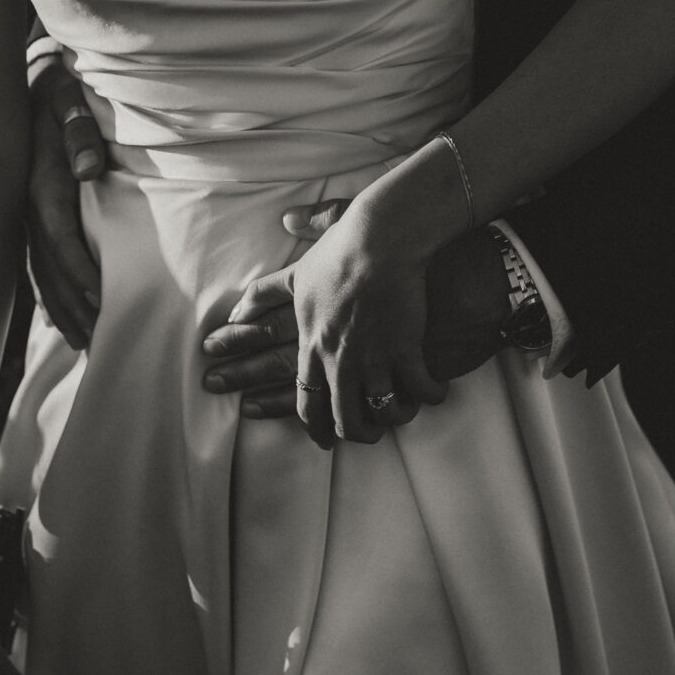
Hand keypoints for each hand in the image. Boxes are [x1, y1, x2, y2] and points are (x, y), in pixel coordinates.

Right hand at [25, 60, 105, 350]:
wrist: (26, 79)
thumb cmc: (56, 89)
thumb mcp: (68, 97)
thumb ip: (79, 128)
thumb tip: (87, 168)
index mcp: (40, 182)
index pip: (59, 239)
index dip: (79, 274)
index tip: (101, 304)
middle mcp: (26, 206)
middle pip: (47, 267)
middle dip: (72, 306)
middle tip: (98, 341)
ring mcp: (23, 214)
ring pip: (39, 271)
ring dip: (59, 308)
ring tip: (82, 342)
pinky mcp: (27, 215)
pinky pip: (35, 262)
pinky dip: (49, 293)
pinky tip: (59, 319)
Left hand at [205, 208, 513, 417]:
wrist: (383, 236)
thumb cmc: (342, 248)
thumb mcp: (296, 273)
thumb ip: (265, 294)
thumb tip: (237, 308)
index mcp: (314, 341)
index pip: (303, 396)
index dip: (309, 423)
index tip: (317, 438)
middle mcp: (340, 356)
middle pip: (341, 415)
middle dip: (351, 433)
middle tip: (361, 437)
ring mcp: (374, 355)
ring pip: (380, 410)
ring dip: (392, 418)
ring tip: (401, 414)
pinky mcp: (407, 347)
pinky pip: (419, 389)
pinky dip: (429, 395)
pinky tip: (436, 392)